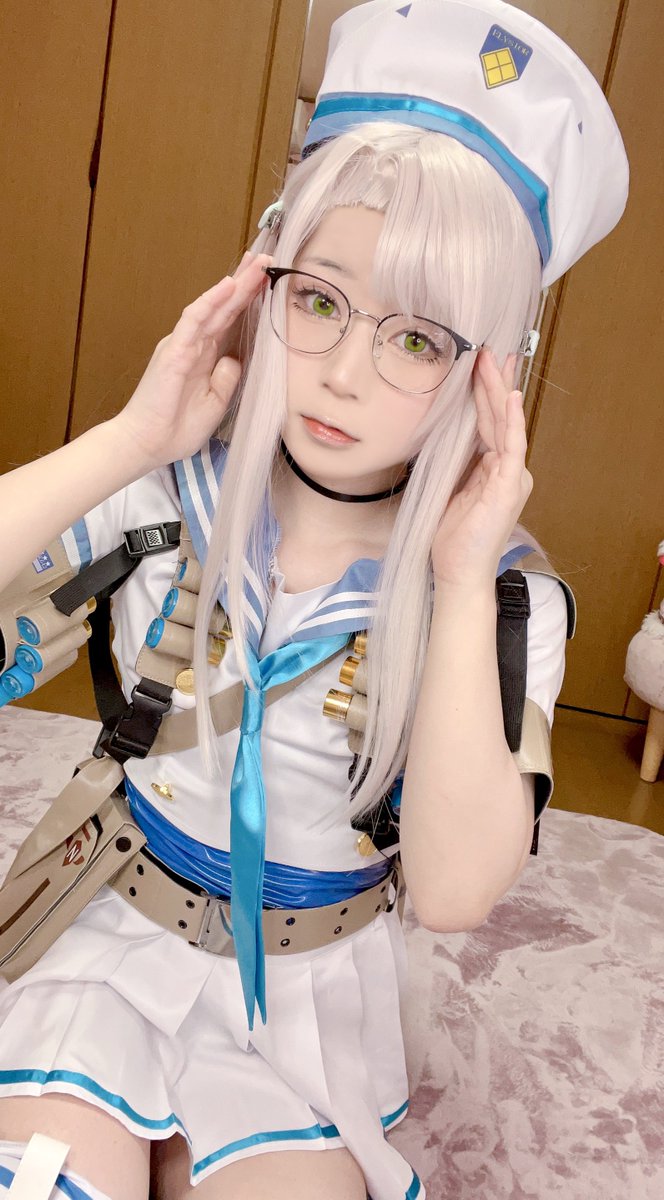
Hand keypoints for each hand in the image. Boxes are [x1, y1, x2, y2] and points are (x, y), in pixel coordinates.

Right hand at [111, 252, 271, 470]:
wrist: (145, 444)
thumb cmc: (175, 428)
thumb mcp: (215, 403)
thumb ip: (227, 379)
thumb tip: (236, 358)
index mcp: (205, 357)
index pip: (231, 321)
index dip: (248, 300)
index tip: (267, 280)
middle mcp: (194, 345)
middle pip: (225, 307)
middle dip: (246, 282)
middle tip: (267, 259)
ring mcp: (183, 344)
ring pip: (213, 307)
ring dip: (235, 285)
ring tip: (256, 264)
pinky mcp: (174, 350)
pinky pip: (194, 320)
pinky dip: (211, 301)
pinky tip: (228, 285)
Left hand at [431, 349, 532, 588]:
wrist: (457, 571)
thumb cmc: (450, 538)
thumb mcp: (445, 488)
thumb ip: (449, 461)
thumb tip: (434, 432)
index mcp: (492, 468)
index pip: (487, 422)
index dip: (483, 392)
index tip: (479, 363)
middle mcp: (507, 469)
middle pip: (497, 417)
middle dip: (492, 381)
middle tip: (487, 348)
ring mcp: (511, 476)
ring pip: (504, 424)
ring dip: (498, 390)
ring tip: (493, 360)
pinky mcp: (508, 486)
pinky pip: (512, 446)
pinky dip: (511, 421)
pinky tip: (510, 398)